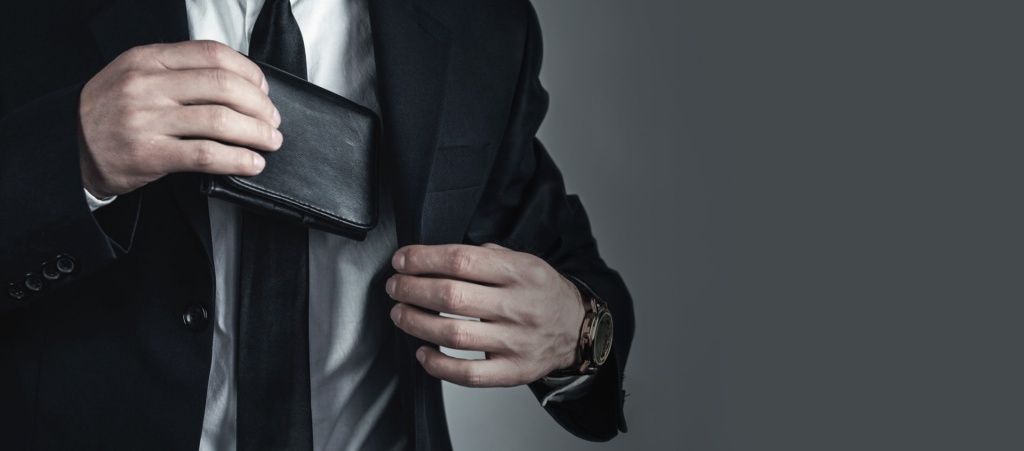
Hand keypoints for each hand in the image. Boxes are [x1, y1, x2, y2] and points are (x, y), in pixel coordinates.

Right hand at [78, 40, 281, 197]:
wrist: (69, 150)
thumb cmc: (111, 114)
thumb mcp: (135, 76)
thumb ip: (178, 72)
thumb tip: (239, 82)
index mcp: (147, 59)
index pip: (213, 54)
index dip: (249, 72)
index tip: (263, 90)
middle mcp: (147, 85)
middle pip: (224, 86)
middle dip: (260, 106)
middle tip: (272, 121)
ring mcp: (147, 119)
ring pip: (221, 120)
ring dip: (257, 134)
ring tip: (269, 142)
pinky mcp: (150, 154)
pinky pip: (207, 154)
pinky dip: (238, 160)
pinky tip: (252, 163)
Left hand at [386, 243, 585, 386]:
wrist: (577, 328)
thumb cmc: (541, 292)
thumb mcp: (524, 260)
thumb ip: (485, 256)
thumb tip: (431, 259)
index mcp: (522, 271)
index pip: (462, 260)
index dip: (423, 259)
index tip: (402, 260)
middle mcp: (520, 306)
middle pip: (452, 296)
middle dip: (412, 289)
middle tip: (396, 287)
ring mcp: (517, 342)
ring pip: (454, 334)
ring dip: (415, 323)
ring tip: (400, 313)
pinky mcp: (513, 371)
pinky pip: (468, 374)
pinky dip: (438, 365)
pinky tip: (423, 351)